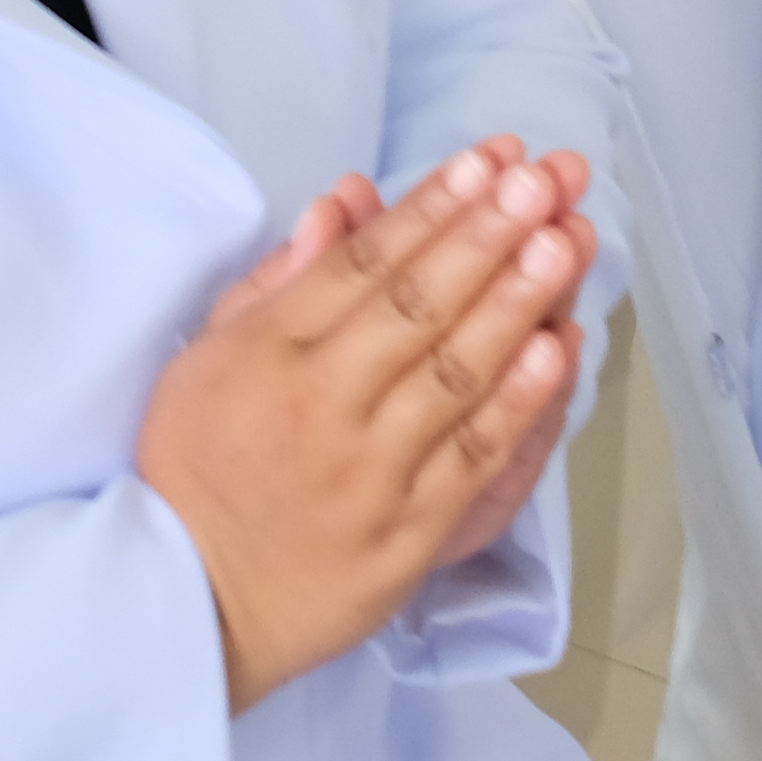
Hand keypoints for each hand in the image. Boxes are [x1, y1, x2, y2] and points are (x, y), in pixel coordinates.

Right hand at [135, 140, 595, 710]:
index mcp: (266, 354)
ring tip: (565, 242)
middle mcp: (319, 407)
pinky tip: (556, 347)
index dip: (432, 205)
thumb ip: (282, 276)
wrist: (196, 602)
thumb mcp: (208, 354)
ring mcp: (369, 475)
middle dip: (487, 235)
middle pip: (416, 307)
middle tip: (542, 181)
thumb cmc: (201, 465)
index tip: (490, 158)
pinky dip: (519, 401)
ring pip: (454, 374)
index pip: (362, 264)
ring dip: (517, 303)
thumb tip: (348, 199)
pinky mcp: (408, 534)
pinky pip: (473, 459)